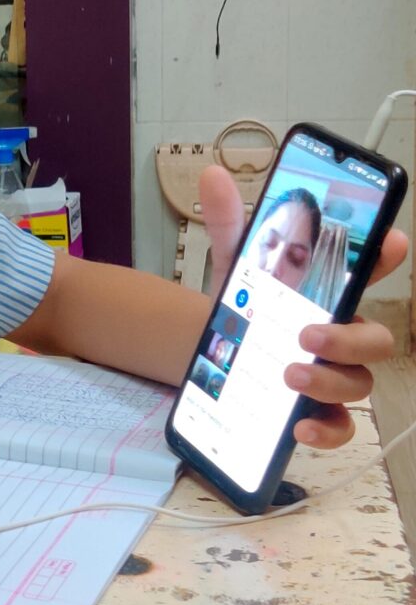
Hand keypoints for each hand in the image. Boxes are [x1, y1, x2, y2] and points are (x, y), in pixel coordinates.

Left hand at [199, 164, 407, 449]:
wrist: (215, 349)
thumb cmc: (245, 301)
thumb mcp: (235, 262)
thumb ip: (229, 223)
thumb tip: (212, 175)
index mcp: (329, 292)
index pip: (368, 271)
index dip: (385, 256)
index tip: (391, 242)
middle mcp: (341, 332)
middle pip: (375, 338)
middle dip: (349, 337)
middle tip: (307, 335)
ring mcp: (334, 373)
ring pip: (359, 381)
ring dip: (329, 380)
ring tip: (288, 375)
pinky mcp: (317, 409)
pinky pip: (340, 426)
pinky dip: (326, 429)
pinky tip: (299, 425)